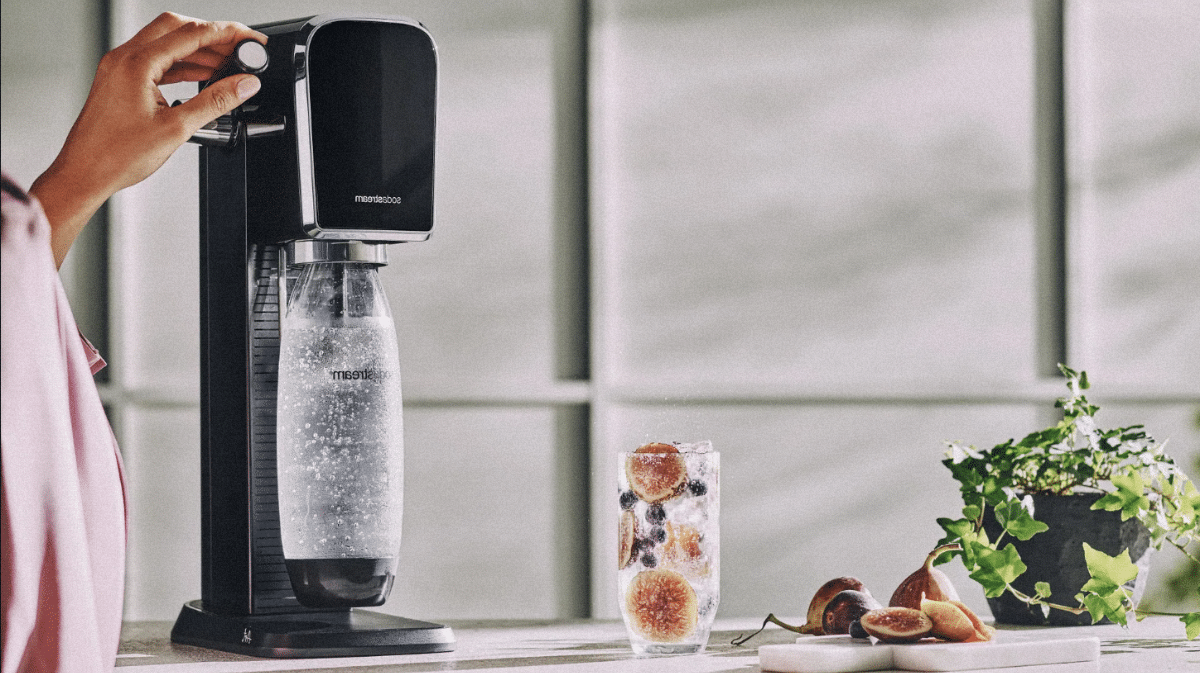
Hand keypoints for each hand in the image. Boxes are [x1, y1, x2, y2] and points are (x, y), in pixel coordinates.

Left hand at [29, 12, 267, 267]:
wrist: (84, 173)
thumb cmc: (115, 155)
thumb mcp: (176, 128)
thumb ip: (215, 102)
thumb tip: (244, 85)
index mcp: (136, 63)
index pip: (191, 34)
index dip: (226, 34)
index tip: (249, 39)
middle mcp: (124, 58)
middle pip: (177, 28)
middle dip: (212, 36)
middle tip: (240, 50)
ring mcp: (120, 67)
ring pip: (167, 43)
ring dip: (198, 51)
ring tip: (227, 66)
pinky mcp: (121, 80)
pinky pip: (156, 61)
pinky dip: (182, 64)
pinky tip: (201, 76)